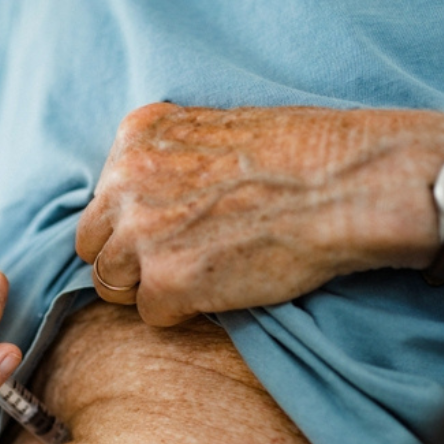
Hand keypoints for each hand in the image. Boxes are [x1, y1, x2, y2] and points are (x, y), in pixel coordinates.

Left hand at [76, 103, 443, 325]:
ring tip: (203, 278)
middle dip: (128, 259)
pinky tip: (223, 290)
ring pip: (110, 284)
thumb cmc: (304, 155)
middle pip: (94, 243)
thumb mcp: (219, 129)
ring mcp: (142, 233)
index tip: (173, 228)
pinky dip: (183, 312)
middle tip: (180, 262)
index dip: (135, 220)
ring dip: (149, 289)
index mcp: (136, 136)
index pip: (104, 196)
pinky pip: (150, 315)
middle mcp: (125, 180)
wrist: (350, 183)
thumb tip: (150, 197)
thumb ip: (171, 158)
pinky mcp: (167, 281)